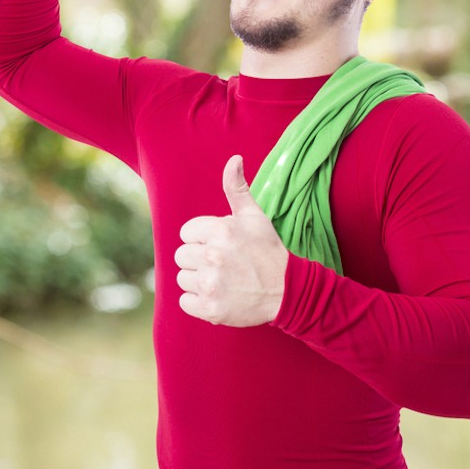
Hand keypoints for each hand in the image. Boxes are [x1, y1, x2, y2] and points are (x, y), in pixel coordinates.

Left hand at [175, 155, 288, 326]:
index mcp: (219, 230)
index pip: (186, 234)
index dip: (202, 239)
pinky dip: (197, 302)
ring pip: (183, 279)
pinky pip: (185, 302)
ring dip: (198, 281)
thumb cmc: (267, 250)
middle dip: (199, 260)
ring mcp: (210, 284)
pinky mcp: (210, 309)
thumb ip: (237, 188)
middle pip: (181, 256)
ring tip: (222, 280)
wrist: (287, 291)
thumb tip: (234, 159)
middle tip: (222, 264)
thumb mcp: (254, 216)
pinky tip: (218, 295)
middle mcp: (212, 256)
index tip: (221, 246)